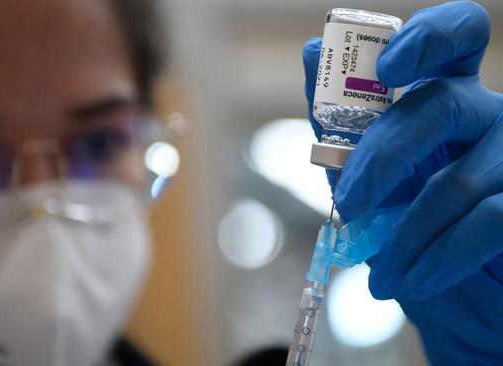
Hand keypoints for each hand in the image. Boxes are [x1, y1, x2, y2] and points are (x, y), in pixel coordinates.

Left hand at [303, 1, 502, 364]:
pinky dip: (439, 257)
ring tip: (381, 276)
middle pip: (441, 104)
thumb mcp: (361, 176)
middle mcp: (488, 115)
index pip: (456, 36)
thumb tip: (314, 51)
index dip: (428, 36)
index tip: (385, 67)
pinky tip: (416, 279)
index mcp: (445, 97)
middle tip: (349, 205)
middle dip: (382, 159)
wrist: (446, 294)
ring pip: (459, 179)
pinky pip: (488, 220)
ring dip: (405, 236)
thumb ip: (339, 121)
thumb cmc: (402, 228)